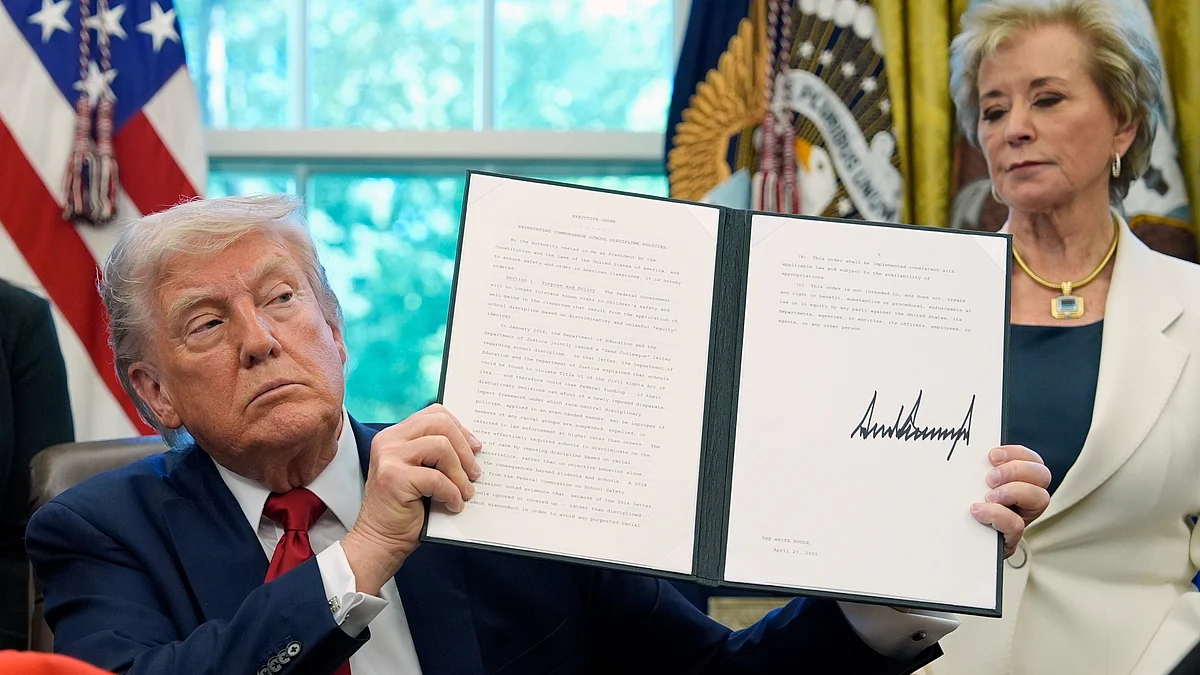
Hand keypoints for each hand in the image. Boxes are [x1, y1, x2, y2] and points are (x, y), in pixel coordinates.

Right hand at [342, 404, 481, 593]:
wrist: (380, 541)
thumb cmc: (405, 509)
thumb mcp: (421, 472)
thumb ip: (435, 454)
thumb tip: (474, 446)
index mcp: (395, 435)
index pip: (434, 414)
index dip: (459, 428)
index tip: (475, 448)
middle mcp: (389, 440)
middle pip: (439, 424)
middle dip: (464, 448)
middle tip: (475, 472)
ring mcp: (389, 457)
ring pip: (441, 446)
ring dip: (460, 472)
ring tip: (465, 491)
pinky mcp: (394, 477)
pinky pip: (437, 478)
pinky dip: (452, 493)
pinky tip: (453, 505)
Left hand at [971, 445, 1050, 557]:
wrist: (954, 544)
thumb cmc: (960, 511)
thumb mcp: (966, 486)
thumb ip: (973, 471)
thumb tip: (960, 452)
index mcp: (1015, 480)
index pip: (1031, 460)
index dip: (1017, 453)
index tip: (992, 455)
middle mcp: (1024, 498)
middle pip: (1042, 475)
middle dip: (1016, 470)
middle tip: (990, 478)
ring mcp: (1020, 518)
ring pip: (1041, 498)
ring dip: (1013, 491)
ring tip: (989, 497)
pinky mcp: (1010, 539)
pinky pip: (1016, 525)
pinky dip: (998, 515)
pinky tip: (979, 512)